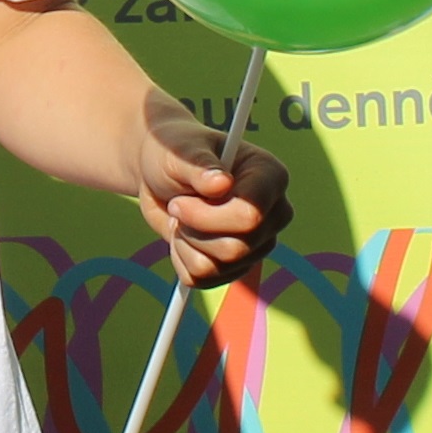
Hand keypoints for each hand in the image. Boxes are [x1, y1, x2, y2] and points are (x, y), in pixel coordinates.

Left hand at [134, 101, 287, 285]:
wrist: (157, 173)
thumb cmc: (172, 153)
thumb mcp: (177, 152)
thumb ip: (197, 165)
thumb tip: (222, 184)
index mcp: (270, 176)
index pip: (251, 216)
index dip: (208, 216)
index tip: (179, 201)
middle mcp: (274, 212)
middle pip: (237, 247)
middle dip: (194, 229)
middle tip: (177, 205)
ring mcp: (259, 242)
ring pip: (221, 266)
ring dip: (187, 243)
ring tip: (181, 217)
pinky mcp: (238, 264)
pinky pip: (206, 280)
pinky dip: (181, 260)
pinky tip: (182, 236)